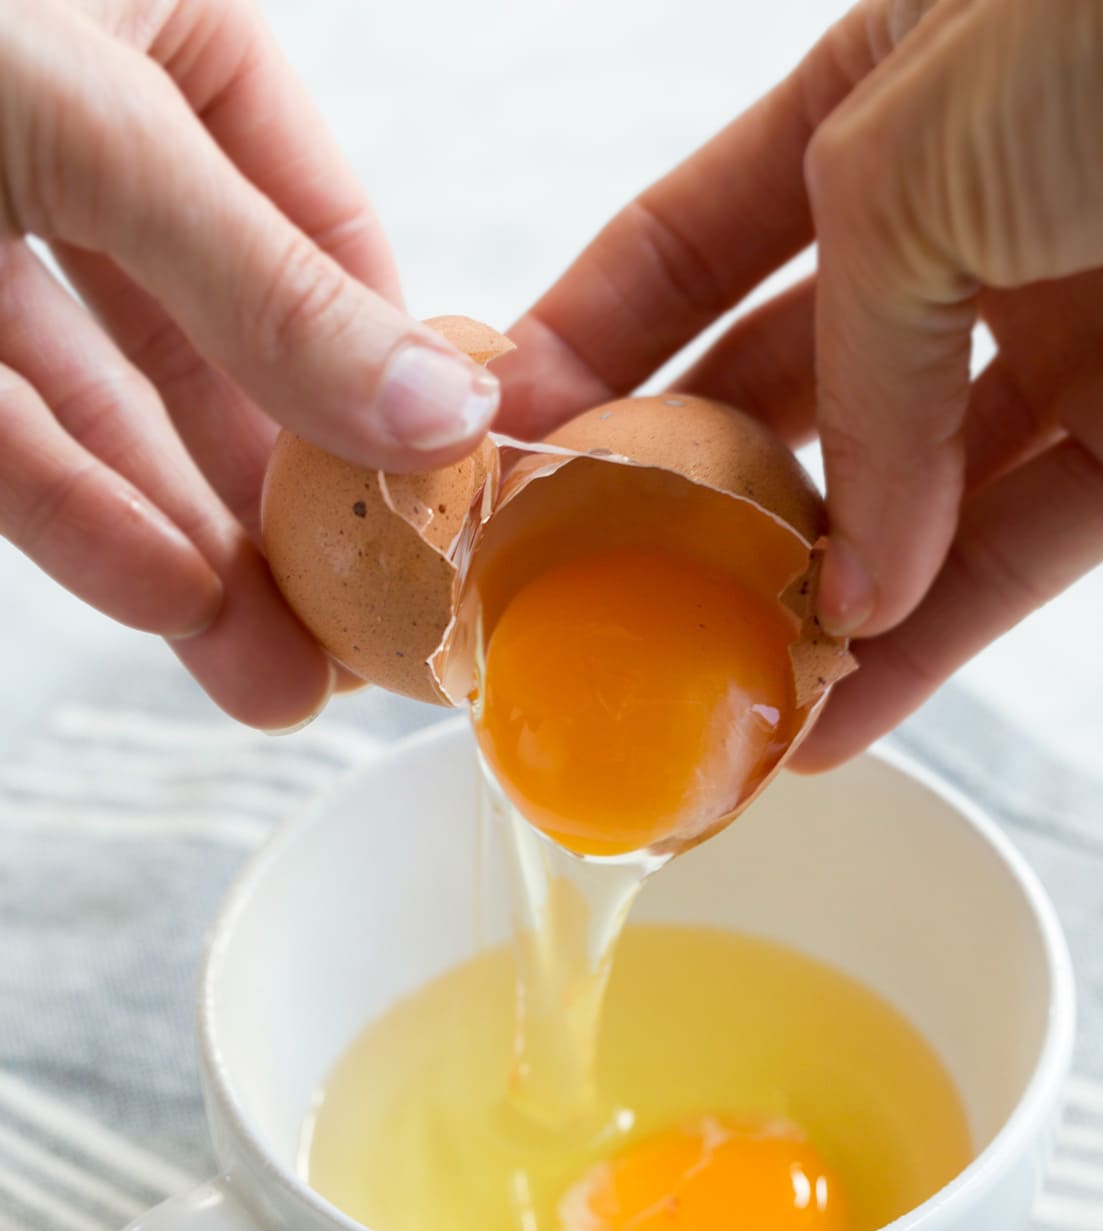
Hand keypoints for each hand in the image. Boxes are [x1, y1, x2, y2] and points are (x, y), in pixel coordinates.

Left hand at [0, 0, 498, 728]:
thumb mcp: (93, 126)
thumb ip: (266, 289)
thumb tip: (439, 412)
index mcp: (161, 27)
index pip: (322, 224)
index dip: (385, 367)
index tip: (441, 498)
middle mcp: (81, 130)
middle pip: (224, 342)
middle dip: (289, 500)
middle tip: (364, 631)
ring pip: (117, 410)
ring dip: (198, 548)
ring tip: (278, 676)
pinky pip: (11, 436)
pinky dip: (85, 521)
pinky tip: (170, 605)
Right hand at [500, 0, 1102, 766]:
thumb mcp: (905, 152)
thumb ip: (850, 361)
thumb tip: (846, 557)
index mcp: (876, 99)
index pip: (700, 239)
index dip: (600, 336)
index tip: (511, 439)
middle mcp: (965, 224)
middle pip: (791, 389)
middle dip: (694, 491)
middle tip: (595, 592)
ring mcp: (1066, 334)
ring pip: (906, 503)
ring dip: (805, 599)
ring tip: (702, 691)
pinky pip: (1020, 561)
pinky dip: (928, 647)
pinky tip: (831, 716)